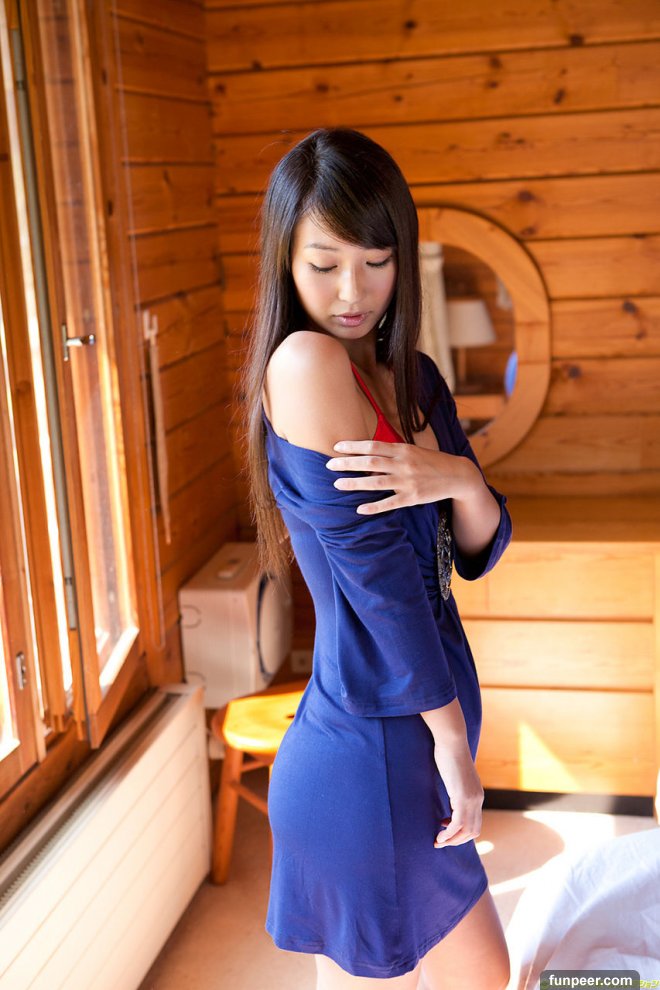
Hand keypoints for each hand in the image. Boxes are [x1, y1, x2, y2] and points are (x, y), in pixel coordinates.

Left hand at [325, 439, 477, 513]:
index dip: (354, 446)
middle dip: (347, 463)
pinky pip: (389, 503)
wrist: (457, 475)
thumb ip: (393, 452)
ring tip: (338, 484)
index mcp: (403, 450)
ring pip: (376, 482)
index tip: (336, 447)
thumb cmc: (431, 461)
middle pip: (370, 462)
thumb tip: (369, 457)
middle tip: (329, 465)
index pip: (373, 445)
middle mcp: (403, 464)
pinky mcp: (412, 498)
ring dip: (355, 483)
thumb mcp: (413, 450)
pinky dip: (374, 507)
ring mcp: (408, 482)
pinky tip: (359, 509)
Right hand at [431, 738, 483, 847]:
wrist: (452, 741)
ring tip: (438, 841)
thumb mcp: (455, 774)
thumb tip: (450, 789)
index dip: (462, 831)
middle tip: (441, 841)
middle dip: (457, 840)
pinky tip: (439, 834)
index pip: (475, 822)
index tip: (445, 829)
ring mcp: (471, 799)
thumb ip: (456, 784)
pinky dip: (449, 833)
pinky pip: (457, 824)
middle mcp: (477, 799)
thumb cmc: (449, 753)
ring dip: (452, 840)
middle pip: (473, 830)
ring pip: (466, 830)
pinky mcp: (462, 797)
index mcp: (477, 794)